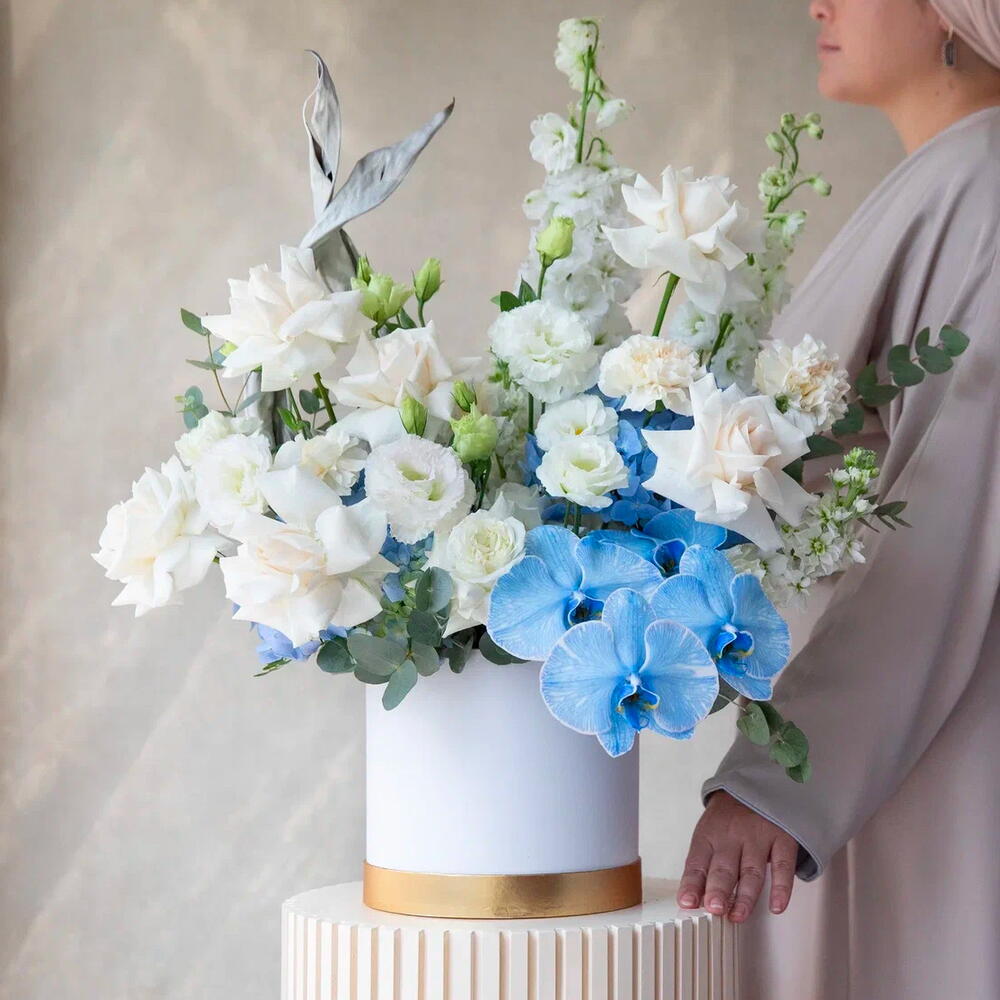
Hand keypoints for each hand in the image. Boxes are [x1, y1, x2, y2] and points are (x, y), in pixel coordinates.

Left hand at [677, 791, 798, 922]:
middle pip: (724, 867)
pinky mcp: (783, 839)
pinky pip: (783, 866)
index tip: (686, 903)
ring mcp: (758, 837)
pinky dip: (782, 888)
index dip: (691, 883)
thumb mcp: (708, 834)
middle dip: (718, 889)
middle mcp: (732, 836)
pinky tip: (777, 906)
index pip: (696, 862)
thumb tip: (691, 901)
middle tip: (713, 908)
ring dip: (746, 896)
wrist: (758, 783)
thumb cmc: (728, 818)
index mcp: (709, 835)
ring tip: (738, 916)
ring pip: (752, 871)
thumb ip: (702, 867)